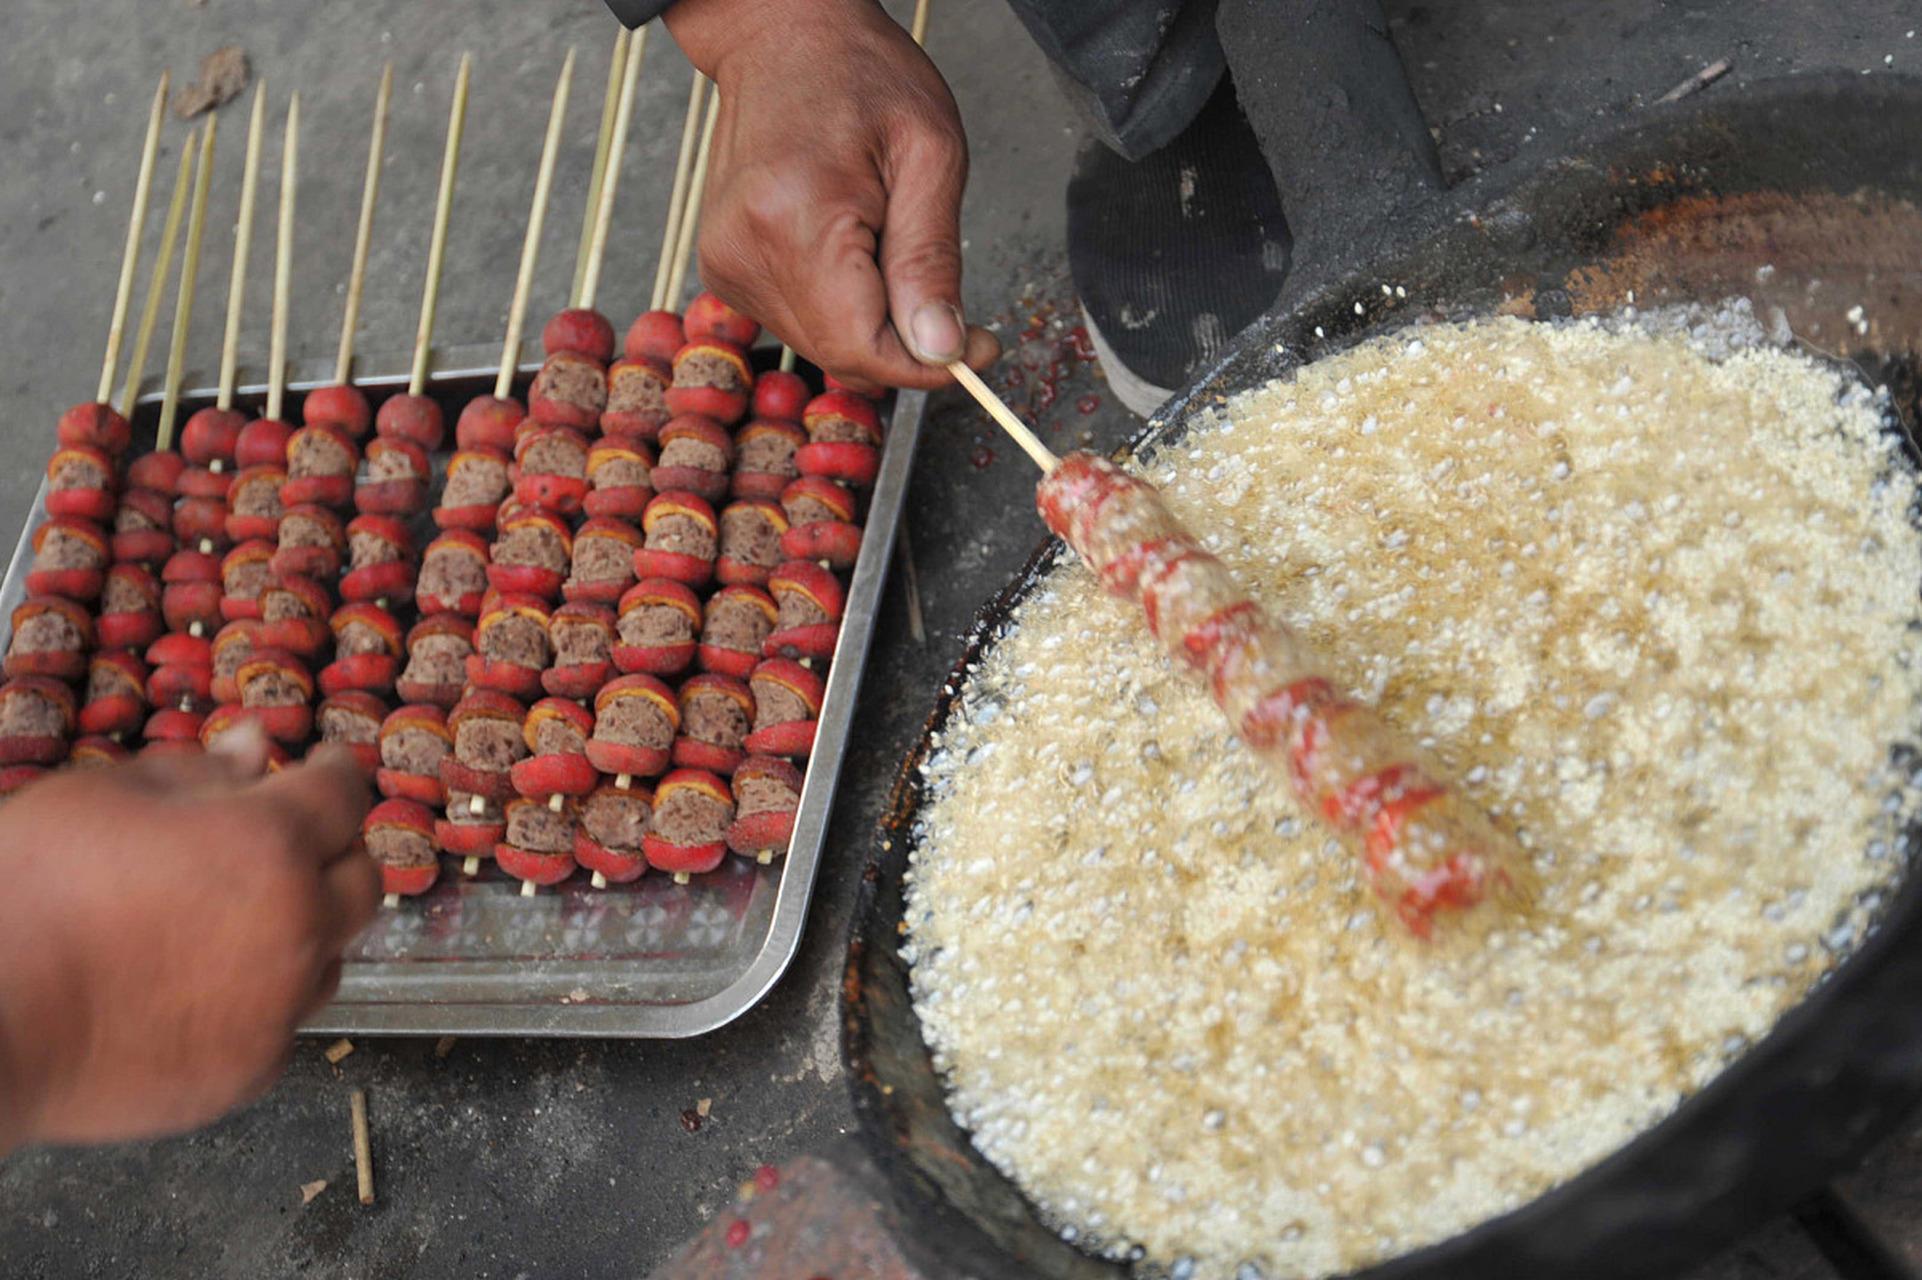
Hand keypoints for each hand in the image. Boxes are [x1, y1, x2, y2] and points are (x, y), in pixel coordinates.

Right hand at [0, 726, 374, 1151]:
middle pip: (362, 877)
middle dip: (336, 848)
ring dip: (310, 925)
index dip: (334, 770)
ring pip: (333, 952)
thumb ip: (197, 770)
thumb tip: (260, 748)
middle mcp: (297, 925)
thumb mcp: (102, 797)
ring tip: (249, 914)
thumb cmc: (26, 896)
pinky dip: (269, 992)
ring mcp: (280, 1005)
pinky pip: (287, 1018)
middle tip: (294, 839)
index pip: (342, 794)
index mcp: (269, 843)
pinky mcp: (252, 1068)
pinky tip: (213, 982)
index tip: (322, 764)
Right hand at [667, 0, 1000, 391]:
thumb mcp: (930, 155)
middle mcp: (745, 253)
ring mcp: (726, 265)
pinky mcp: (724, 269)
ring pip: (823, 346)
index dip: (927, 365)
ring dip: (872, 321)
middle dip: (905, 345)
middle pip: (843, 356)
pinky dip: (841, 305)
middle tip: (948, 300)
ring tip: (886, 243)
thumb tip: (941, 348)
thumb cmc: (859, 76)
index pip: (863, 349)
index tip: (977, 346)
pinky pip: (800, 322)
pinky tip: (850, 248)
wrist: (780, 37)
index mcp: (795, 222)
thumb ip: (932, 259)